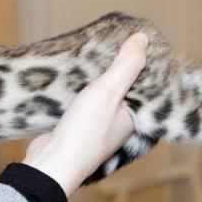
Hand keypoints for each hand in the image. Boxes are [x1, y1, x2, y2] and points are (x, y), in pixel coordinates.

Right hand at [22, 33, 148, 196]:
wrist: (52, 162)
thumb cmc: (85, 132)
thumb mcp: (109, 91)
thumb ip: (127, 65)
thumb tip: (143, 38)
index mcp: (137, 116)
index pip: (148, 84)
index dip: (143, 62)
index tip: (138, 39)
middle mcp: (122, 122)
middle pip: (126, 87)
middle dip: (121, 66)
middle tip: (116, 39)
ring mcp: (101, 125)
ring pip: (106, 94)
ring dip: (101, 76)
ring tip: (97, 50)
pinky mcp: (81, 125)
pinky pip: (88, 100)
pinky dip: (86, 87)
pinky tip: (78, 74)